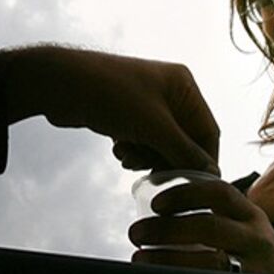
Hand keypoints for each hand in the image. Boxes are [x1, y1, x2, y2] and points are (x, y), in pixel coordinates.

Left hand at [5, 46, 219, 174]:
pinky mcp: (128, 114)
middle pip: (185, 142)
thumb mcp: (155, 128)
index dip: (204, 162)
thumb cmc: (112, 96)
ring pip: (161, 146)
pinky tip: (118, 148)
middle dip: (167, 159)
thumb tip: (212, 175)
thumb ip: (185, 153)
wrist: (61, 84)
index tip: (198, 189)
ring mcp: (148, 104)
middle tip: (155, 176)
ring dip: (146, 157)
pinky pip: (142, 142)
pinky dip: (133, 151)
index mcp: (184, 86)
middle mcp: (170, 93)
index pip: (208, 132)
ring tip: (128, 156)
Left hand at [128, 179, 273, 273]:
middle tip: (135, 233)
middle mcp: (256, 237)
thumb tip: (154, 218)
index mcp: (248, 215)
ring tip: (140, 260)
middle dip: (167, 229)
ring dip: (169, 260)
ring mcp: (258, 267)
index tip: (155, 204)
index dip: (186, 194)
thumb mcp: (240, 231)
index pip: (220, 193)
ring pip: (211, 262)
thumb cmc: (252, 258)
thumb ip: (210, 220)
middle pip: (210, 227)